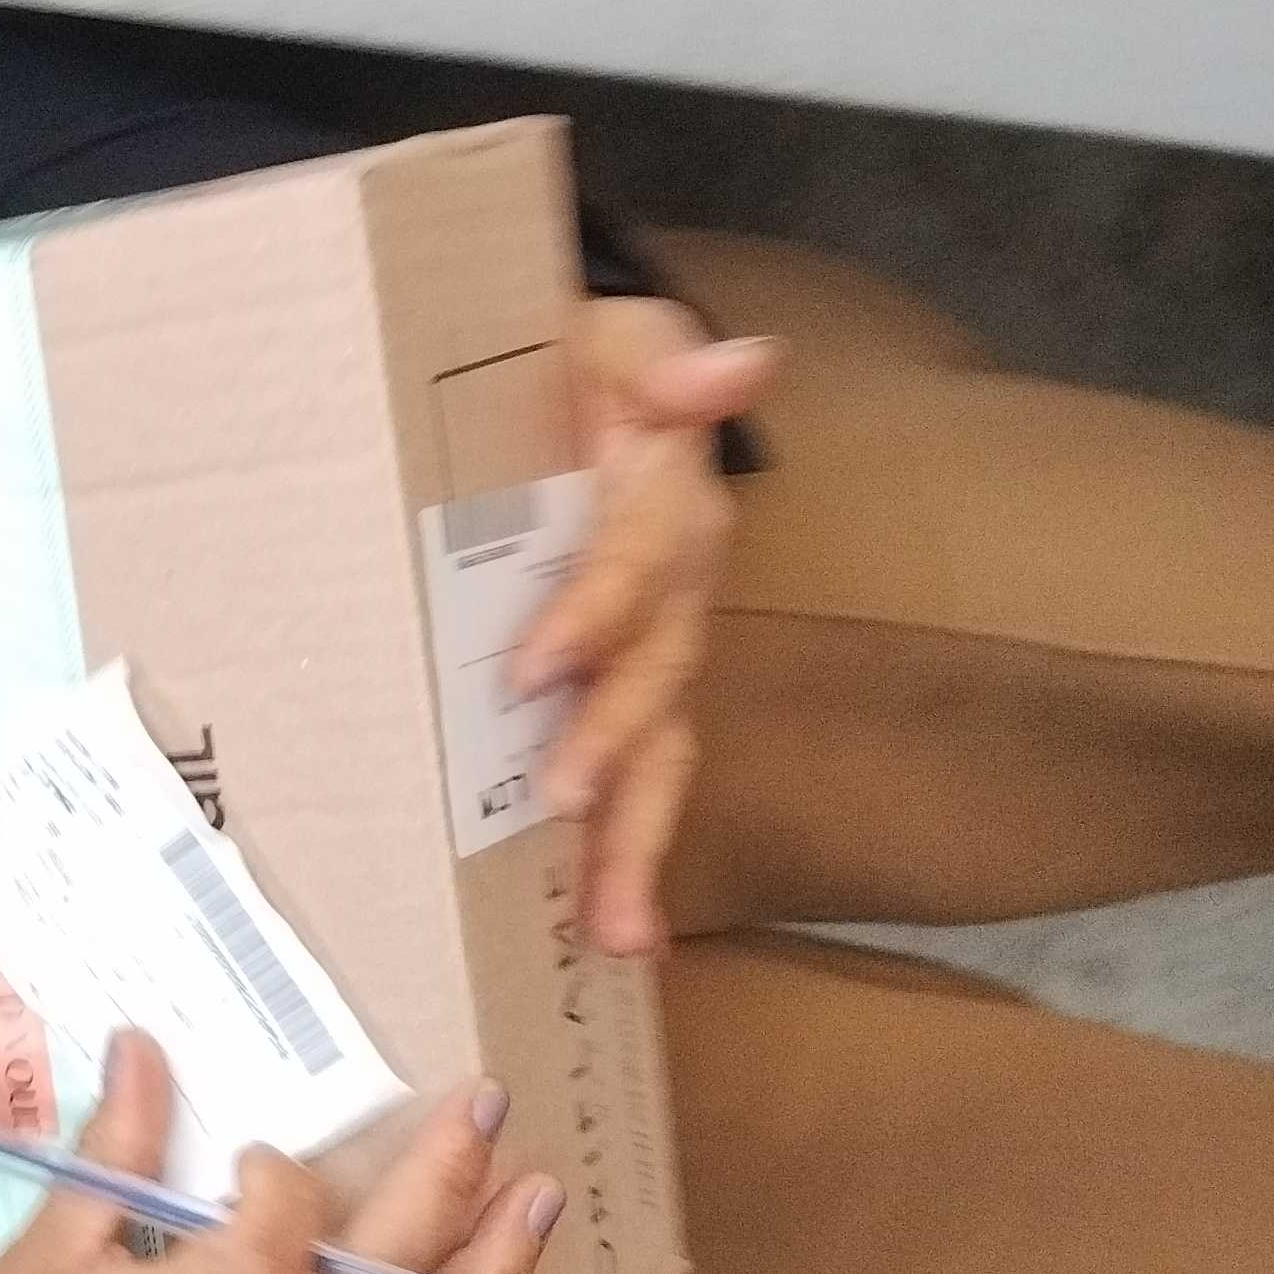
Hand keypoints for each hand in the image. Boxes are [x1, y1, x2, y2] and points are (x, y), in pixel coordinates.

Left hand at [512, 298, 780, 959]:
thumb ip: (660, 358)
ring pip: (660, 758)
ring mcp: (650, 659)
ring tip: (618, 931)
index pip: (637, 565)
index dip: (593, 611)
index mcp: (661, 506)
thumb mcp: (607, 337)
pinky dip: (629, 862)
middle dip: (616, 749)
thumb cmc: (569, 370)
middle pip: (658, 682)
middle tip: (564, 805)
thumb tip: (741, 361)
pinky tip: (613, 935)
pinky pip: (633, 787)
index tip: (532, 667)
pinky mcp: (618, 703)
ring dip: (639, 844)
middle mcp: (670, 597)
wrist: (551, 395)